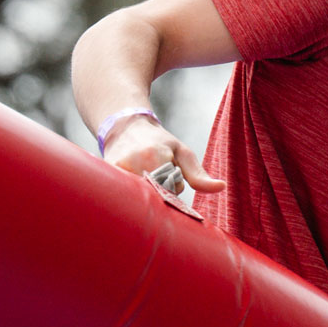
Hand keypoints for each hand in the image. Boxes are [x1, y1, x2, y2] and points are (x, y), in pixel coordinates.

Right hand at [106, 114, 223, 192]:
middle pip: (153, 198)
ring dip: (145, 194)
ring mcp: (115, 172)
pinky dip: (131, 194)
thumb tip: (221, 187)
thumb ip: (199, 174)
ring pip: (139, 198)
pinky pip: (124, 196)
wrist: (124, 128)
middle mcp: (131, 165)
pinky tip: (132, 184)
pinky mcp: (106, 176)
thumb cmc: (159, 142)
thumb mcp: (182, 153)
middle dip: (159, 194)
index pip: (170, 192)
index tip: (169, 175)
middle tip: (156, 177)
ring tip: (144, 177)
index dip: (173, 189)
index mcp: (153, 158)